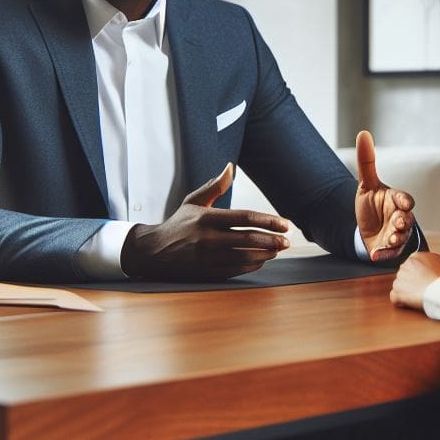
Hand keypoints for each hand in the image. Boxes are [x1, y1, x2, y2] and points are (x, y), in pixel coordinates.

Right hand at [121, 163, 291, 280]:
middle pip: (249, 239)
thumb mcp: (193, 201)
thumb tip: (230, 167)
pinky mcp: (206, 272)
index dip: (269, 221)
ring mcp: (207, 257)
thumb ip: (215, 186)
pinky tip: (262, 260)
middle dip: (272, 240)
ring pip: (245, 257)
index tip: (285, 224)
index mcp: (207, 218)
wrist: (152, 251)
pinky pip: (236, 269)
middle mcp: (207, 238)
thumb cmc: (178, 223)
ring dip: (265, 254)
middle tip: (287, 241)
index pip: (245, 217)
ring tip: (277, 250)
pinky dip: (252, 265)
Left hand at [354, 130, 416, 261]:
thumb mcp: (366, 184)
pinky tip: (375, 255)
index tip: (405, 203)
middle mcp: (400, 217)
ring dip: (396, 238)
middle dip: (403, 221)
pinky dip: (384, 255)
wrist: (367, 229)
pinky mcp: (388, 249)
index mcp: (396, 201)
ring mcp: (396, 234)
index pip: (404, 199)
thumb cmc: (372, 205)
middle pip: (406, 219)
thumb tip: (363, 134)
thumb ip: (366, 162)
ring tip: (390, 238)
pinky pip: (389, 253)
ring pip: (401, 237)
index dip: (404, 201)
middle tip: (398, 222)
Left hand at [389, 252, 439, 309]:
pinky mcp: (398, 292)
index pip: (412, 263)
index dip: (418, 273)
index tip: (422, 279)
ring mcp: (400, 279)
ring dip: (407, 291)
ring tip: (419, 296)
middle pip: (405, 274)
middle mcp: (406, 265)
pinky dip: (400, 302)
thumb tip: (434, 269)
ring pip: (399, 285)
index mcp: (417, 256)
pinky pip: (394, 297)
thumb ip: (433, 263)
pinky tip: (409, 303)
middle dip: (411, 282)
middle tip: (422, 288)